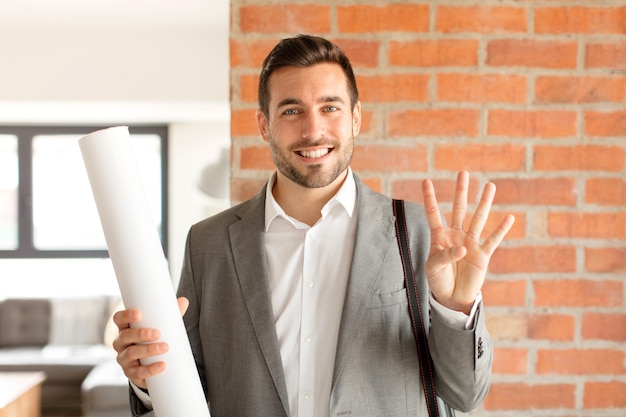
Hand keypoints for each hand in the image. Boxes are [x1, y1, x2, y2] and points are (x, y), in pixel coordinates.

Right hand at [112, 297, 189, 388]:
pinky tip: (162, 366)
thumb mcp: (161, 326)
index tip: (139, 314)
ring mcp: (124, 359)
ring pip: (131, 354)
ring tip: (165, 347)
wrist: (150, 364)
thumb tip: (184, 300)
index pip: (119, 319)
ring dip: (148, 350)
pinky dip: (150, 369)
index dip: (126, 315)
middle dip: (141, 334)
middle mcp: (120, 343)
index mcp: (126, 328)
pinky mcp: (131, 373)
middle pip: (124, 336)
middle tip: (158, 333)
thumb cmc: (153, 339)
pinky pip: (138, 373)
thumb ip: (171, 314)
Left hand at [422, 171, 513, 313]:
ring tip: (490, 186)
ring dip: (484, 203)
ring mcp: (470, 242)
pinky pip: (492, 240)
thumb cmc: (439, 279)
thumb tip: (463, 247)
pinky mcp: (482, 254)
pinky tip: (509, 217)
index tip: (426, 180)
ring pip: (478, 219)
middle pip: (459, 208)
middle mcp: (456, 235)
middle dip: (461, 191)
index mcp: (439, 236)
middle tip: (463, 173)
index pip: (433, 213)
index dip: (430, 197)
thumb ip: (445, 255)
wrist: (452, 296)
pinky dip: (501, 230)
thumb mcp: (433, 267)